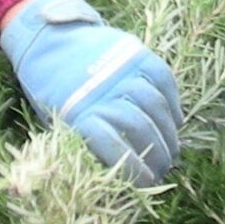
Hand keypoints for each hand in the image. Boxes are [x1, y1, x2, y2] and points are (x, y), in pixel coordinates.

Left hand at [1, 0, 180, 185]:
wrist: (48, 39)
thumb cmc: (50, 88)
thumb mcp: (58, 119)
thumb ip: (84, 142)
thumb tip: (113, 174)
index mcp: (79, 111)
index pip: (113, 147)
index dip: (134, 169)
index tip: (146, 185)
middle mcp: (104, 90)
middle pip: (140, 128)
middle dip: (158, 155)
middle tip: (164, 169)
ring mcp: (123, 68)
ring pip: (156, 106)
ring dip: (169, 133)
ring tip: (172, 150)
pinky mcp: (136, 52)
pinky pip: (164, 79)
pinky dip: (173, 102)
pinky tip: (176, 120)